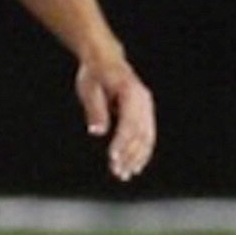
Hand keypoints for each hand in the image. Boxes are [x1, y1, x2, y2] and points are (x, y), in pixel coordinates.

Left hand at [78, 49, 156, 183]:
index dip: (121, 142)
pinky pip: (147, 136)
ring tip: (125, 174)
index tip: (112, 158)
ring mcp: (147, 107)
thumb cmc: (94, 74)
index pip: (129, 123)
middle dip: (130, 155)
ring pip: (146, 138)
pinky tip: (134, 166)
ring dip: (137, 158)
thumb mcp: (88, 88)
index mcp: (130, 92)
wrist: (105, 59)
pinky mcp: (145, 113)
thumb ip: (95, 109)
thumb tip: (97, 131)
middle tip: (118, 173)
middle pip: (140, 134)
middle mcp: (143, 101)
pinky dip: (141, 152)